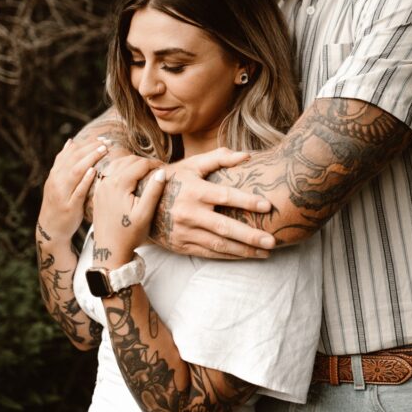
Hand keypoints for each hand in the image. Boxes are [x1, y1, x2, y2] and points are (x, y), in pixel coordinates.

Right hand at [37, 137, 107, 241]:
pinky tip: (94, 171)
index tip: (101, 138)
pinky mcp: (69, 207)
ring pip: (74, 172)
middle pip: (73, 159)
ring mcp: (62, 194)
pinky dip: (85, 180)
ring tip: (103, 150)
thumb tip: (71, 142)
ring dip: (89, 159)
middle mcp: (57, 181)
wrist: (51, 230)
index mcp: (55, 174)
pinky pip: (77, 191)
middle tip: (106, 142)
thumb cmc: (59, 203)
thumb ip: (64, 163)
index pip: (70, 153)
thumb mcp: (58, 182)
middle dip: (90, 148)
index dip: (86, 144)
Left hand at [90, 155, 169, 254]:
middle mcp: (107, 182)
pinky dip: (120, 169)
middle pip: (128, 161)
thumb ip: (153, 191)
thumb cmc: (129, 235)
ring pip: (117, 164)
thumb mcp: (145, 214)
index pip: (140, 164)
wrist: (109, 250)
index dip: (155, 164)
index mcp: (119, 184)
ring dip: (132, 163)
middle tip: (158, 169)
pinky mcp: (98, 193)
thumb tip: (161, 171)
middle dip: (145, 162)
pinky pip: (108, 173)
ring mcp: (100, 187)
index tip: (166, 168)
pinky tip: (128, 175)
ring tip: (146, 170)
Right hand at [152, 147, 276, 258]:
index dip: (247, 201)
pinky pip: (209, 253)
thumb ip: (219, 158)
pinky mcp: (182, 245)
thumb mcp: (192, 165)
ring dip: (244, 251)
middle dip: (250, 236)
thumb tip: (247, 155)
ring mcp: (185, 232)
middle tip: (272, 241)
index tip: (267, 206)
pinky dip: (229, 256)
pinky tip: (246, 255)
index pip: (225, 196)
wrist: (139, 203)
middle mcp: (190, 213)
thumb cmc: (173, 180)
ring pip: (219, 245)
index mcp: (194, 191)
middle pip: (224, 227)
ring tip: (265, 253)